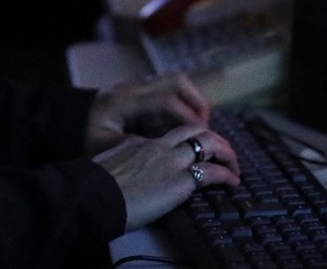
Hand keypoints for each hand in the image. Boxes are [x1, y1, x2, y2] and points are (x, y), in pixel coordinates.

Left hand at [85, 72, 211, 155]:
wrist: (62, 122)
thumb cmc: (82, 138)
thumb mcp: (104, 148)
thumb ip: (133, 148)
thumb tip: (165, 150)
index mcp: (126, 101)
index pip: (167, 101)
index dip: (188, 116)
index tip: (202, 136)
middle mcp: (134, 88)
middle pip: (177, 81)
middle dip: (197, 102)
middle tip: (206, 128)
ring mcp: (136, 87)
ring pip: (175, 81)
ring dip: (192, 99)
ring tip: (200, 126)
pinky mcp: (138, 93)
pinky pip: (168, 89)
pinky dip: (183, 102)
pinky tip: (185, 124)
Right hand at [93, 124, 239, 231]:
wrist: (93, 195)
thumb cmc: (94, 188)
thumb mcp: (108, 167)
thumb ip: (123, 165)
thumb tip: (127, 176)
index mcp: (139, 143)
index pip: (170, 137)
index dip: (185, 143)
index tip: (192, 153)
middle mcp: (158, 147)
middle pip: (193, 130)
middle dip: (212, 137)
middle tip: (222, 150)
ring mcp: (171, 161)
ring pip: (207, 143)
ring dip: (225, 152)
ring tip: (233, 164)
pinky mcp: (180, 181)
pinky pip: (211, 171)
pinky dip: (226, 174)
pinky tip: (232, 180)